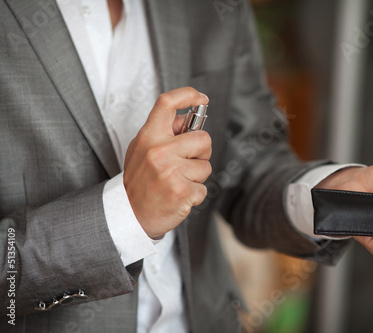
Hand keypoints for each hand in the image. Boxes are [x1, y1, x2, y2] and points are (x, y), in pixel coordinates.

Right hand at [123, 87, 211, 238]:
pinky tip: (178, 197)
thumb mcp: (141, 150)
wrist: (129, 216)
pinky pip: (203, 188)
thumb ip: (162, 133)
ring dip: (197, 177)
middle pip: (203, 139)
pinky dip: (195, 195)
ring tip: (177, 183)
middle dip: (202, 153)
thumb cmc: (139, 182)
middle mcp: (159, 151)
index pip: (167, 103)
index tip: (201, 98)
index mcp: (149, 137)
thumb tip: (186, 119)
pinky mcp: (181, 192)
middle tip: (186, 164)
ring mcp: (171, 172)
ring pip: (206, 166)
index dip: (188, 94)